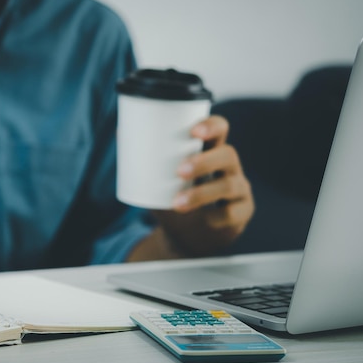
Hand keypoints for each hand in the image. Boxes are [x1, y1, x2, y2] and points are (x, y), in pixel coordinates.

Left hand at [128, 115, 253, 260]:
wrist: (185, 237)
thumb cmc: (172, 199)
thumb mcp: (158, 180)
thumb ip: (143, 159)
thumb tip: (120, 133)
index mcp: (210, 151)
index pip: (220, 129)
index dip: (212, 126)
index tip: (194, 130)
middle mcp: (228, 167)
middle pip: (228, 154)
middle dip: (204, 161)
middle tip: (179, 171)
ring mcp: (239, 190)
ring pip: (230, 185)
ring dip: (202, 193)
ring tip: (179, 202)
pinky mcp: (242, 213)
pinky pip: (233, 213)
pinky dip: (217, 217)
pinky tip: (205, 221)